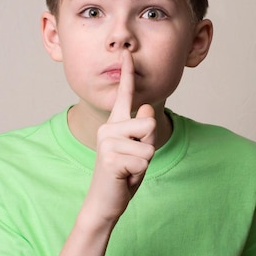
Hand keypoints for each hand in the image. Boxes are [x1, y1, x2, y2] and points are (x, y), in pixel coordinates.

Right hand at [83, 51, 155, 224]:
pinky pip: (143, 160)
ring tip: (128, 168)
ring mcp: (107, 142)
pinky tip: (124, 177)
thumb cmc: (123, 173)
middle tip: (133, 160)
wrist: (105, 201)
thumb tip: (145, 108)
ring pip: (148, 145)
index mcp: (116, 123)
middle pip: (149, 123)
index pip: (124, 95)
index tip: (127, 54)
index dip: (127, 74)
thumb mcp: (140, 149)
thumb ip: (144, 129)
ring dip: (144, 162)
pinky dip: (138, 173)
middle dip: (149, 145)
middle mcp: (109, 128)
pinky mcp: (109, 157)